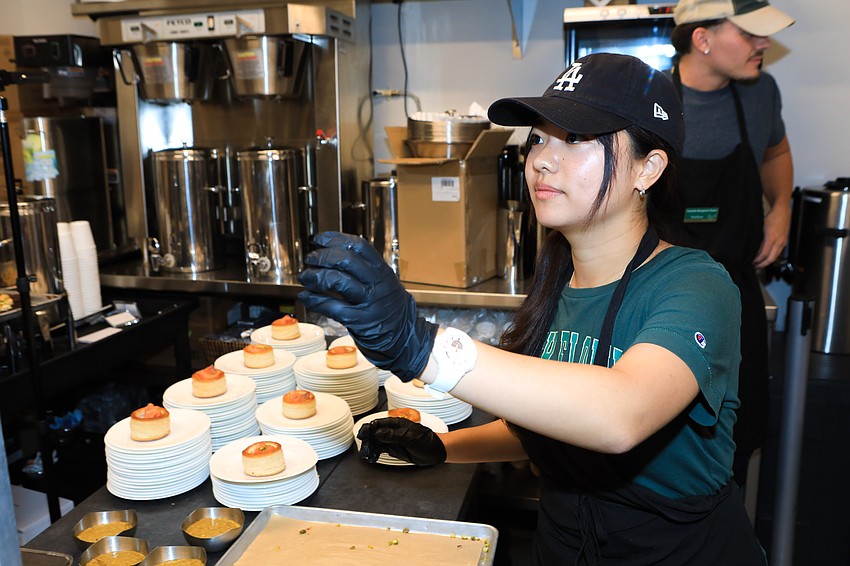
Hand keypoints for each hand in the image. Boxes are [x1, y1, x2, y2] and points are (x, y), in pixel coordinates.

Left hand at [298, 232, 436, 380]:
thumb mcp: (383, 281)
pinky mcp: (359, 321)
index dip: (336, 239)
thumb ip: (364, 268)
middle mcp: (376, 283)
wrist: (404, 335)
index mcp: (382, 270)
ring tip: (306, 277)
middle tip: (310, 259)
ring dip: (315, 277)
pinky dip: (314, 300)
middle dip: (322, 257)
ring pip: (337, 281)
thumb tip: (332, 253)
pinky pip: (332, 307)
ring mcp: (368, 302)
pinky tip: (306, 297)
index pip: (358, 246)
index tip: (320, 240)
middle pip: (346, 260)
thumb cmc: (388, 307)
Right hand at [356, 417, 446, 465]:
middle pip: (374, 433)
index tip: (362, 435)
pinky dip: (375, 453)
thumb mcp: (410, 438)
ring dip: (370, 447)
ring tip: (366, 454)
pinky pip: (381, 449)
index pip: (378, 424)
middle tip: (364, 448)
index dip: (368, 429)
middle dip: (367, 440)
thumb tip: (378, 433)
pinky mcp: (394, 448)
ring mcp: (392, 440)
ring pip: (376, 442)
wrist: (436, 451)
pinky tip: (372, 457)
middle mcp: (392, 431)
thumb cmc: (427, 441)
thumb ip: (393, 435)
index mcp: (396, 424)